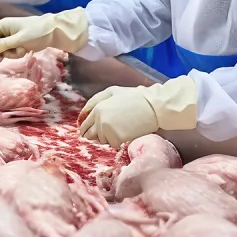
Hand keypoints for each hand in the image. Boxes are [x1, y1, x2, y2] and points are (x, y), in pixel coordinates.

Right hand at [0, 8, 88, 60]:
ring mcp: (9, 36)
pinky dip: (15, 53)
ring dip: (10, 54)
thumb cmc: (36, 33)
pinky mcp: (15, 41)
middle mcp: (3, 30)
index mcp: (2, 25)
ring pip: (1, 50)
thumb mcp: (20, 40)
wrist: (52, 32)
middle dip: (1, 53)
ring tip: (22, 51)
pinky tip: (24, 51)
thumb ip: (4, 45)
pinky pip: (9, 50)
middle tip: (7, 57)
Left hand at [78, 76, 197, 146]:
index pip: (85, 124)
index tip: (90, 131)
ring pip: (101, 140)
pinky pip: (112, 144)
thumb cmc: (134, 97)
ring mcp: (107, 131)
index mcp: (98, 108)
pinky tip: (125, 132)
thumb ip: (95, 101)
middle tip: (108, 131)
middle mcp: (99, 120)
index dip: (86, 129)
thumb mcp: (112, 92)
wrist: (153, 107)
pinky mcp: (117, 139)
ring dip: (107, 137)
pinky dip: (117, 141)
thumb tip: (83, 114)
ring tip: (120, 128)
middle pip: (90, 135)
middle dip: (95, 134)